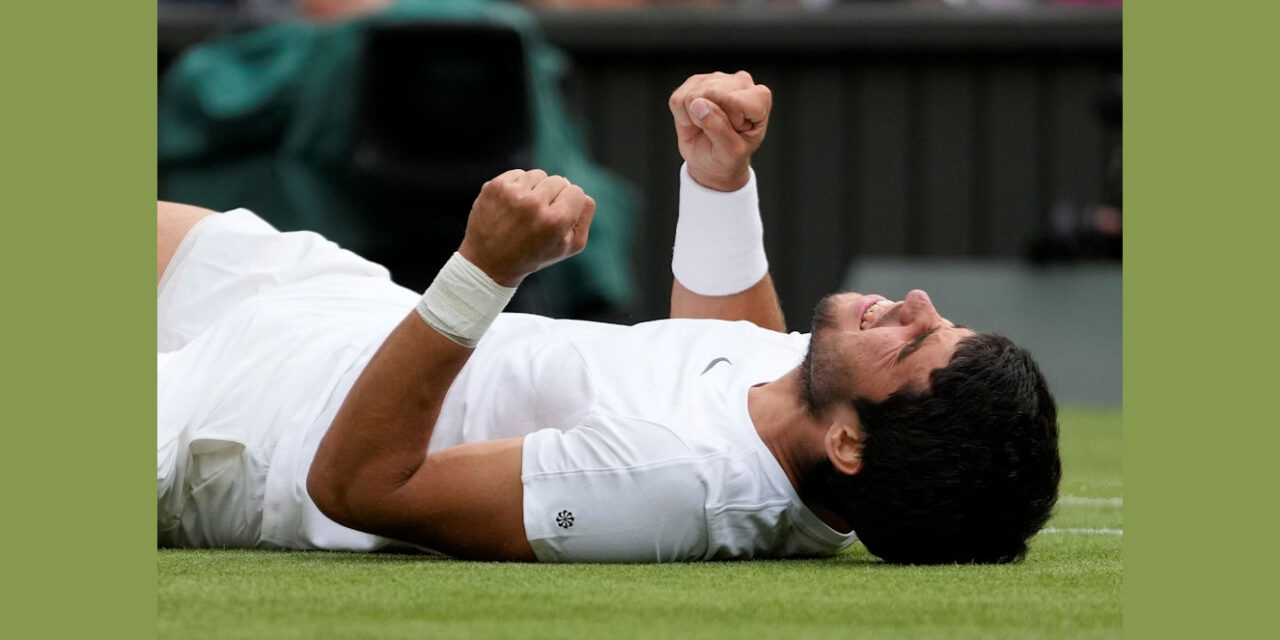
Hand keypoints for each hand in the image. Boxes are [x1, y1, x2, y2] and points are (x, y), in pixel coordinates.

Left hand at [457, 169, 595, 286]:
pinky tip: (512, 206)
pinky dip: (518, 187)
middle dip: (554, 196)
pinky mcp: (495, 186)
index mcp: (556, 220)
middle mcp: (534, 204)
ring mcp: (513, 193)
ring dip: (536, 189)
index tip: (557, 217)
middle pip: (560, 180)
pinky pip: (519, 174)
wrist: (489, 263)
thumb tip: (580, 193)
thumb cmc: (533, 255)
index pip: (577, 192)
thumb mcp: (568, 246)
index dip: (570, 204)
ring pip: (539, 175)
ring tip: (526, 211)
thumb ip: (584, 217)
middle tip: (540, 216)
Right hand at [668, 71, 771, 191]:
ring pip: (692, 95)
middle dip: (709, 119)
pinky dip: (682, 116)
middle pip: (711, 92)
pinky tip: (695, 121)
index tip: (735, 132)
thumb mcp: (730, 151)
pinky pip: (677, 99)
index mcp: (759, 98)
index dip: (730, 121)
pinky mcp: (694, 83)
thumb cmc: (728, 157)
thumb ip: (718, 128)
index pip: (734, 100)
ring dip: (695, 119)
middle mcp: (740, 82)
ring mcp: (716, 79)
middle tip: (717, 131)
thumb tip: (698, 103)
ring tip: (707, 127)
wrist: (711, 162)